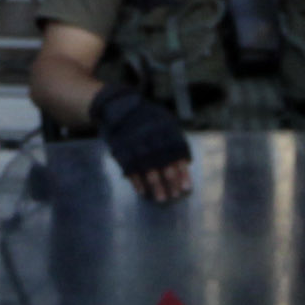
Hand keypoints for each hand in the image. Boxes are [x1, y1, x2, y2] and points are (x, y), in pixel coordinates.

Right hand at [89, 86, 192, 202]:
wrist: (118, 106)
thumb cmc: (145, 116)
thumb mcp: (164, 121)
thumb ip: (175, 140)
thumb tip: (186, 163)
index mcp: (166, 130)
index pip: (178, 156)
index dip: (183, 173)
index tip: (186, 187)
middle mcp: (153, 138)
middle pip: (165, 165)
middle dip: (172, 182)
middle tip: (175, 195)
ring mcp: (137, 145)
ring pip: (149, 170)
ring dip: (157, 187)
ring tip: (162, 199)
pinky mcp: (122, 150)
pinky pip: (131, 170)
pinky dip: (137, 182)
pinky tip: (143, 191)